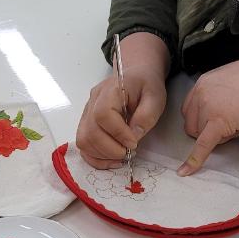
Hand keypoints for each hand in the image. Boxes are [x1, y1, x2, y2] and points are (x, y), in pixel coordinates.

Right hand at [76, 33, 169, 168]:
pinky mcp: (86, 124)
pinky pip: (83, 145)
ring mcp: (86, 113)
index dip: (117, 133)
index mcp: (110, 90)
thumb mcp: (155, 97)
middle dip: (111, 149)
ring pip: (84, 141)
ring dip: (102, 155)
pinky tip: (111, 160)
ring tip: (121, 156)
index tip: (133, 143)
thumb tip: (133, 136)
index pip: (103, 114)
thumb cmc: (146, 86)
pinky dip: (95, 157)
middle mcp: (93, 101)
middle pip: (90, 131)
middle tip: (129, 152)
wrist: (136, 77)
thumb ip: (146, 115)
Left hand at [178, 52, 238, 175]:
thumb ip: (219, 93)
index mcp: (202, 84)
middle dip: (209, 130)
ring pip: (202, 136)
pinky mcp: (218, 123)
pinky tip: (186, 171)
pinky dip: (194, 160)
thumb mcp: (230, 80)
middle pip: (192, 125)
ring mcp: (207, 109)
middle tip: (232, 125)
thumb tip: (222, 108)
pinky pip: (202, 146)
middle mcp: (200, 95)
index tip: (214, 121)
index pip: (189, 110)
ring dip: (220, 136)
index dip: (201, 119)